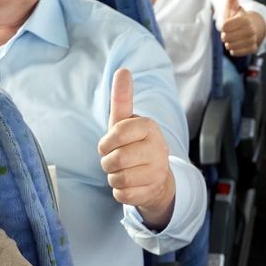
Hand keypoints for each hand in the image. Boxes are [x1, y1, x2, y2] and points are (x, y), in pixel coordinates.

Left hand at [97, 67, 176, 228]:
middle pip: (115, 160)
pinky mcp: (152, 192)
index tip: (109, 144)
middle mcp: (158, 148)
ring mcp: (158, 172)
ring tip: (123, 172)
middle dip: (108, 163)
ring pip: (117, 179)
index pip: (116, 133)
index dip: (106, 142)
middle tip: (116, 160)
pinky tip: (131, 185)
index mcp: (149, 127)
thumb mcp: (126, 122)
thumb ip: (122, 98)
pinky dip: (120, 192)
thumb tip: (123, 70)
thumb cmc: (134, 145)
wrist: (156, 177)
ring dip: (113, 177)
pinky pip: (122, 195)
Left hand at [217, 0, 263, 57]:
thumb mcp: (233, 4)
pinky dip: (233, 49)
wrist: (252, 28)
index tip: (228, 23)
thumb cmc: (238, 15)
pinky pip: (235, 52)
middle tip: (229, 31)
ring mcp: (253, 40)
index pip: (225, 27)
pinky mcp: (252, 49)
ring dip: (228, 42)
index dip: (223, 26)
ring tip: (233, 37)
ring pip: (231, 46)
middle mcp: (251, 30)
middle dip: (225, 35)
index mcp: (245, 19)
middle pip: (227, 37)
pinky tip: (236, 43)